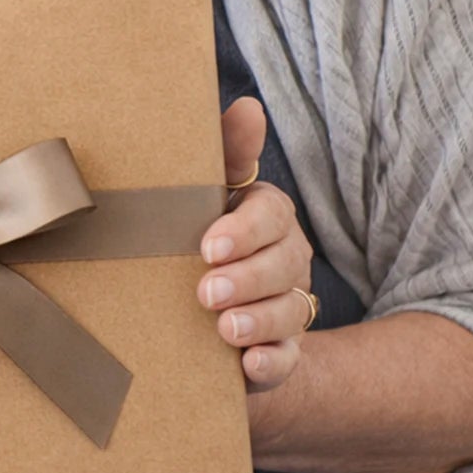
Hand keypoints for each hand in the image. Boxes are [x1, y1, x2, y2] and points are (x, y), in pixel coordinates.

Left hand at [200, 97, 312, 392]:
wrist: (182, 315)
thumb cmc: (183, 235)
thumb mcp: (194, 194)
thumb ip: (224, 153)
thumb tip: (249, 107)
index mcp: (263, 215)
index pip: (271, 213)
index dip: (244, 230)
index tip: (207, 246)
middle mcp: (282, 258)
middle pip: (286, 263)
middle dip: (248, 277)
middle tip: (206, 291)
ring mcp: (282, 306)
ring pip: (291, 311)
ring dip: (259, 320)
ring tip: (224, 328)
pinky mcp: (276, 352)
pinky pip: (289, 360)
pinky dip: (272, 363)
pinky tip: (249, 365)